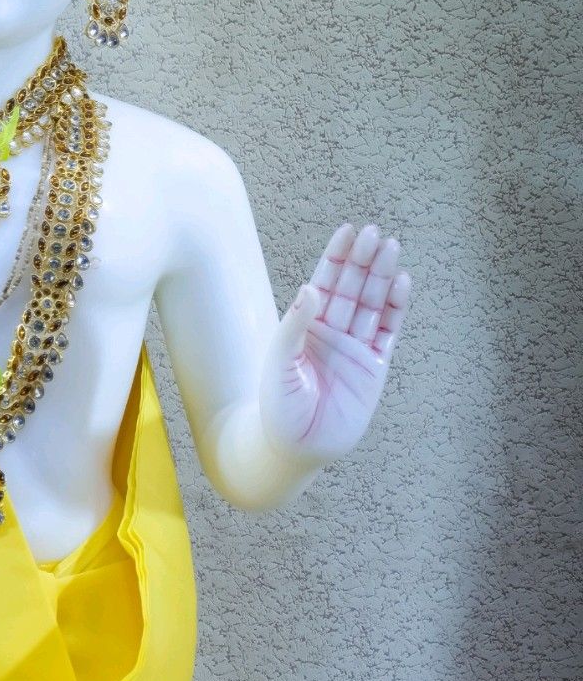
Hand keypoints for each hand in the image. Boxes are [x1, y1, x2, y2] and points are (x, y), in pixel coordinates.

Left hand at [261, 223, 411, 462]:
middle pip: (353, 288)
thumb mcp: (278, 364)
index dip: (336, 257)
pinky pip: (388, 332)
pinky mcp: (374, 368)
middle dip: (363, 261)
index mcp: (306, 326)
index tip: (347, 232)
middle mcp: (333, 332)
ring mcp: (356, 348)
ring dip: (382, 277)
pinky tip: (402, 283)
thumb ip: (294, 326)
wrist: (295, 448)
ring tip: (391, 247)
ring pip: (373, 304)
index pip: (324, 283)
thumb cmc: (279, 408)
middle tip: (374, 234)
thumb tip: (311, 288)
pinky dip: (396, 308)